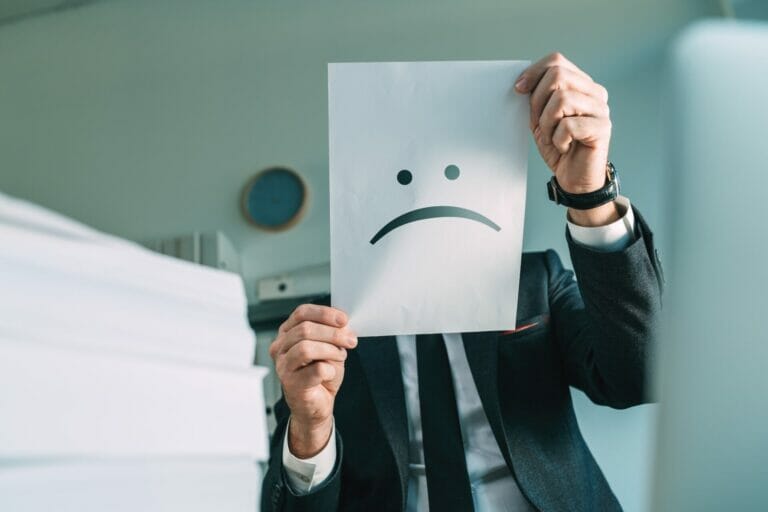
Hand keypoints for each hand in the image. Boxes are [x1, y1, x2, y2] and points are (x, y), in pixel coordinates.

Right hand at [269, 304, 356, 457]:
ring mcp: (283, 366)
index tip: (344, 319)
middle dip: (333, 333)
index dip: (324, 313)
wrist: (316, 405)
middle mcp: (280, 348)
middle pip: (304, 329)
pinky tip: (331, 373)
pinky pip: (315, 370)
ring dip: (330, 350)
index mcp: (287, 333)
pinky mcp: (291, 384)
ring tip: (340, 355)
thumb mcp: (329, 348)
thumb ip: (333, 334)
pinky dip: (329, 369)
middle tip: (350, 340)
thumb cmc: (320, 374)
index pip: (301, 313)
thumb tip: (343, 324)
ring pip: (306, 348)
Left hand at [515, 52, 618, 226]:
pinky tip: (564, 147)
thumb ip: (536, 97)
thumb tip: (521, 83)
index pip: (556, 61)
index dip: (533, 72)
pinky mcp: (602, 128)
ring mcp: (601, 109)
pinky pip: (568, 125)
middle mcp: (594, 92)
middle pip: (558, 74)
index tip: (518, 90)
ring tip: (553, 137)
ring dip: (547, 122)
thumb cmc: (558, 146)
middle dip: (538, 100)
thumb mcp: (541, 118)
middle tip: (539, 123)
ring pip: (562, 98)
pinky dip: (558, 139)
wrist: (574, 178)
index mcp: (580, 85)